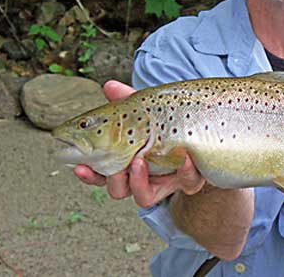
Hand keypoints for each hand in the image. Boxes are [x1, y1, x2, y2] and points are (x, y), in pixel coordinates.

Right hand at [73, 80, 205, 207]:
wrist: (203, 125)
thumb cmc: (167, 119)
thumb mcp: (147, 107)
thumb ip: (128, 99)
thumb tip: (108, 85)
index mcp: (127, 159)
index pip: (100, 172)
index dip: (88, 174)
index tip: (80, 166)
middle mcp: (143, 175)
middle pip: (117, 190)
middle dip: (112, 180)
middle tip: (113, 167)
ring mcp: (166, 180)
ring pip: (144, 197)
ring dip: (137, 181)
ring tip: (139, 160)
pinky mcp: (189, 179)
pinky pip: (187, 184)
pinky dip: (185, 171)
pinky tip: (184, 156)